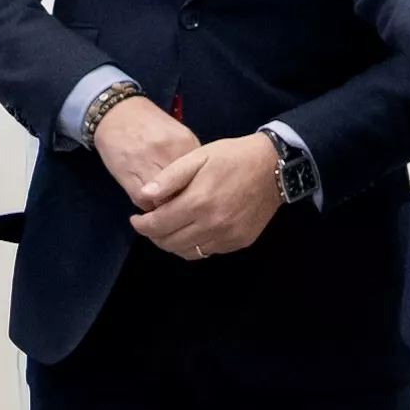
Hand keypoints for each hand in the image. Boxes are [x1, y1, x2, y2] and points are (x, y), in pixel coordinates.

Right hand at [90, 92, 202, 202]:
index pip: (200, 177)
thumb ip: (191, 157)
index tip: (198, 194)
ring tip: (166, 203)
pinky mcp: (128, 177)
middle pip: (184, 191)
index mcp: (184, 142)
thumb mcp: (178, 134)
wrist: (116, 113)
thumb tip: (201, 184)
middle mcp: (167, 153)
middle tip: (183, 203)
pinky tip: (150, 199)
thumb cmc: (150, 124)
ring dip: (166, 206)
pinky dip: (149, 205)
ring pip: (164, 200)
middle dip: (184, 200)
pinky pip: (144, 202)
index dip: (200, 190)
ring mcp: (146, 165)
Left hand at [129, 134, 284, 258]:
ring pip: (187, 252)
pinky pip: (207, 252)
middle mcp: (211, 225)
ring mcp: (227, 236)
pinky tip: (192, 231)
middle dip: (154, 236)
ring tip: (168, 229)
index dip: (141, 225)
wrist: (274, 166)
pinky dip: (194, 246)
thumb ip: (169, 178)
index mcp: (198, 202)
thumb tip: (144, 196)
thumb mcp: (198, 156)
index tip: (136, 218)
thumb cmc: (232, 156)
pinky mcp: (239, 242)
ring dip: (172, 243)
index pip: (158, 225)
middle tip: (150, 224)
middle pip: (170, 243)